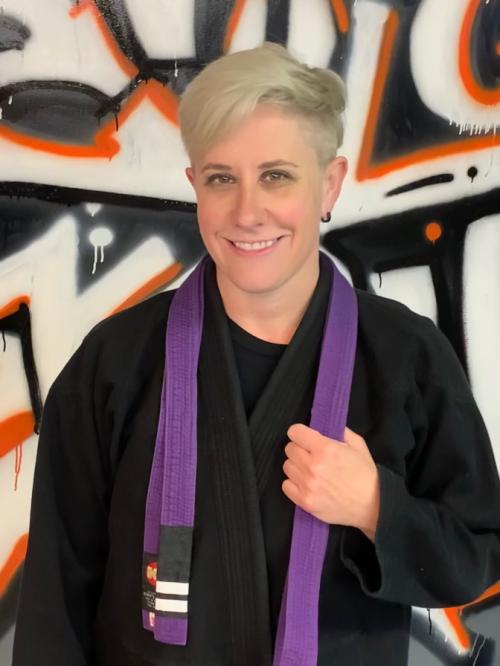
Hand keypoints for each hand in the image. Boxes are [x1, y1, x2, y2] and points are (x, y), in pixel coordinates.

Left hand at [282, 424, 379, 541]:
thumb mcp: (358, 445)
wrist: (372, 506)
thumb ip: (339, 431)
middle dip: (299, 449)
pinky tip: (306, 483)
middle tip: (310, 455)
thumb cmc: (365, 475)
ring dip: (297, 466)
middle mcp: (313, 466)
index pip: (295, 432)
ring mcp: (307, 485)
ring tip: (310, 470)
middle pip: (289, 449)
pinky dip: (294, 483)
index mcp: (325, 449)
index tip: (304, 437)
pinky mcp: (305, 501)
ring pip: (287, 466)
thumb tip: (322, 422)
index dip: (299, 433)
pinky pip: (286, 485)